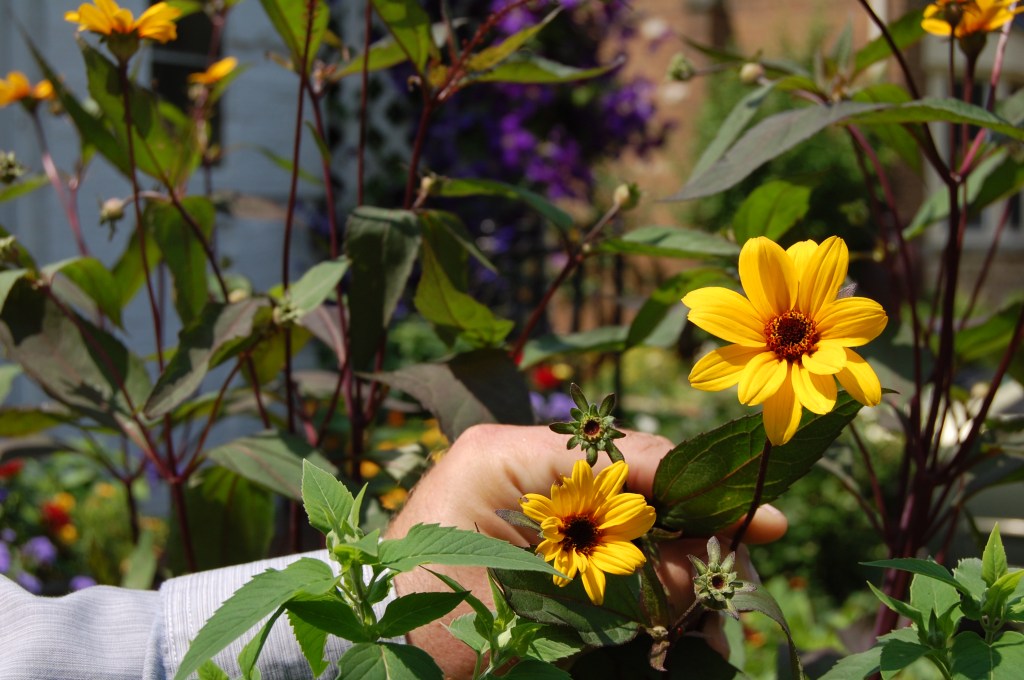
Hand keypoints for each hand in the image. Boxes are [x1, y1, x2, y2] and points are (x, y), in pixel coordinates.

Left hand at [384, 424, 787, 676]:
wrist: (371, 661)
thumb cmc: (427, 629)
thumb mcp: (529, 603)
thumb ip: (617, 576)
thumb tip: (702, 565)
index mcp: (507, 455)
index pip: (619, 454)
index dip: (691, 486)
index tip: (755, 518)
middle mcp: (519, 464)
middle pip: (630, 481)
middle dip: (688, 529)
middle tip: (737, 569)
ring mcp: (524, 497)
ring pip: (622, 515)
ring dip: (669, 560)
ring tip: (703, 609)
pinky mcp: (530, 538)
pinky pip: (599, 543)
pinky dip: (636, 576)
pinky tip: (667, 610)